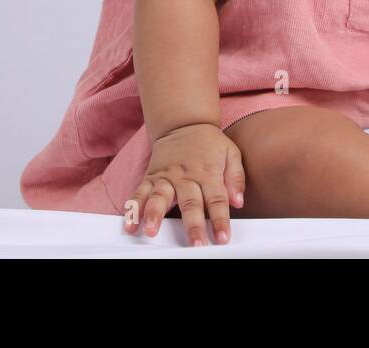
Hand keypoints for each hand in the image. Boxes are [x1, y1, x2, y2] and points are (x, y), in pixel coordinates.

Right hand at [122, 122, 245, 244]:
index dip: (220, 220)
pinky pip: (139, 193)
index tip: (223, 238)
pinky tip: (130, 224)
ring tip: (151, 231)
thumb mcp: (231, 153)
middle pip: (189, 203)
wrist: (183, 123)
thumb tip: (239, 201)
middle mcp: (186, 176)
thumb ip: (236, 177)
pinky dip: (133, 209)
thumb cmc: (209, 144)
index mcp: (208, 172)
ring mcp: (166, 177)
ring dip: (154, 215)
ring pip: (159, 197)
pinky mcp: (150, 177)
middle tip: (196, 244)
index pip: (217, 199)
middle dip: (192, 225)